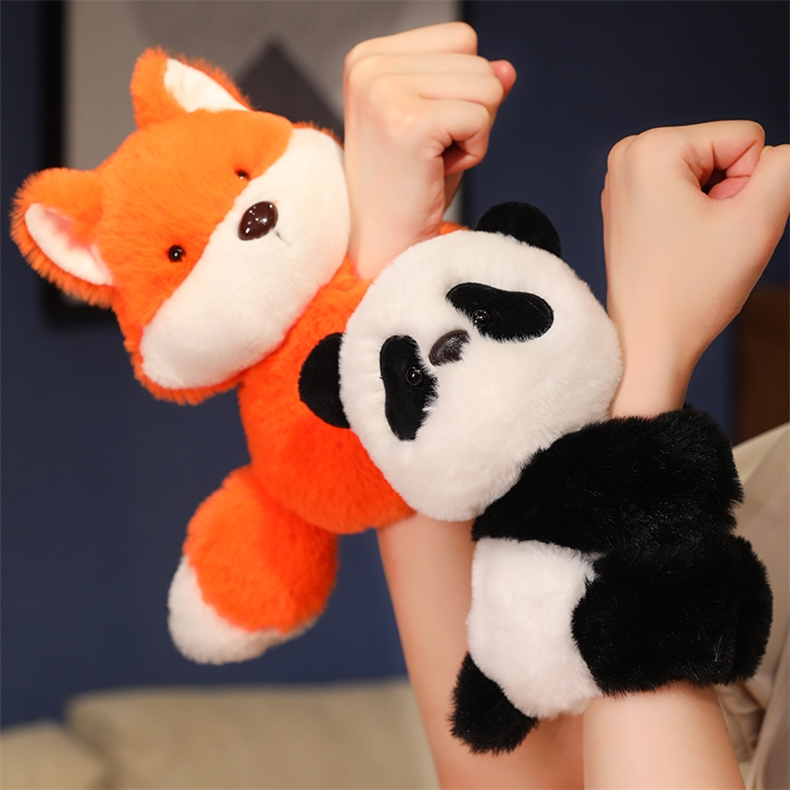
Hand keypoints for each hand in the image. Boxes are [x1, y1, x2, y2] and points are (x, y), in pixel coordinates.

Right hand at [343, 22, 515, 278]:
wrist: (385, 246)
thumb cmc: (410, 190)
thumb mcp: (443, 126)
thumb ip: (471, 88)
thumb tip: (507, 68)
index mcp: (369, 57)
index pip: (460, 38)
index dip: (462, 91)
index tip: (425, 133)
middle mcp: (369, 66)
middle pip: (477, 60)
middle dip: (471, 114)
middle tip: (430, 155)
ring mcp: (383, 91)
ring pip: (487, 86)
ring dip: (474, 134)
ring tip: (432, 163)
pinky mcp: (407, 122)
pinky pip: (481, 118)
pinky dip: (474, 151)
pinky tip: (437, 172)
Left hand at [602, 121, 789, 415]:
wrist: (648, 343)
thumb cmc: (691, 292)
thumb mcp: (759, 219)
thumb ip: (788, 167)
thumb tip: (788, 152)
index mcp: (652, 148)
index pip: (747, 137)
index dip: (749, 187)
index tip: (716, 228)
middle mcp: (628, 155)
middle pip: (724, 152)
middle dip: (729, 196)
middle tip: (703, 241)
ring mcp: (622, 181)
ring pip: (707, 173)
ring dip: (713, 209)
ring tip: (690, 247)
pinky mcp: (626, 204)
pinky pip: (684, 193)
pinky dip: (693, 217)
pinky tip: (677, 248)